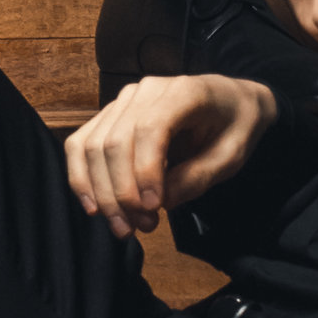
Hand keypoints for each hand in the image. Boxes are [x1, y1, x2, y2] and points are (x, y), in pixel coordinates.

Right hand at [64, 72, 273, 240]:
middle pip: (114, 142)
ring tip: (123, 226)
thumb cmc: (235, 126)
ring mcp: (123, 100)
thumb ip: (198, 177)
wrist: (231, 101)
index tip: (155, 209)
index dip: (145, 172)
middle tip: (143, 227)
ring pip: (92, 145)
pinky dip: (81, 177)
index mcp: (183, 92)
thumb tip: (159, 202)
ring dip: (101, 192)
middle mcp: (145, 90)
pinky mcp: (110, 115)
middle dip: (122, 192)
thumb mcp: (232, 156)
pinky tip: (93, 206)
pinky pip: (82, 143)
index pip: (150, 129)